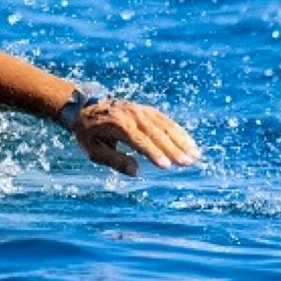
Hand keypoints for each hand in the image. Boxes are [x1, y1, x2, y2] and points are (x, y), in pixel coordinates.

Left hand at [72, 98, 200, 174]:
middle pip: (155, 133)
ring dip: (181, 141)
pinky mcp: (146, 110)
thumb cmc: (89, 133)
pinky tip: (190, 144)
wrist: (85, 108)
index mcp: (116, 124)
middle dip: (173, 148)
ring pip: (164, 125)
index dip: (153, 153)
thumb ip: (113, 160)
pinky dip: (179, 132)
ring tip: (195, 156)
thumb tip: (136, 172)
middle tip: (188, 163)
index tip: (166, 166)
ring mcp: (140, 110)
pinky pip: (165, 120)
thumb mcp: (93, 149)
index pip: (138, 140)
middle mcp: (130, 114)